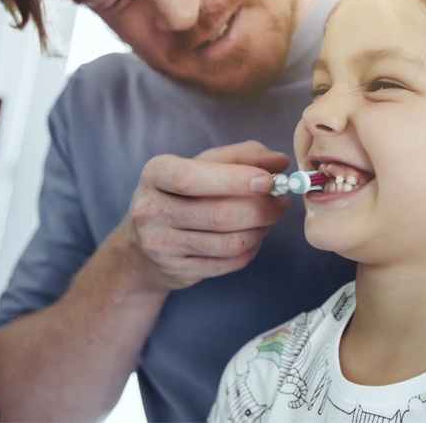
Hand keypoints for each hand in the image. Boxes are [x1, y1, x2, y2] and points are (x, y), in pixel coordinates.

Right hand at [125, 140, 289, 289]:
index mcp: (156, 174)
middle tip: (281, 201)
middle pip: (220, 215)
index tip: (268, 181)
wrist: (144, 244)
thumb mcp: (205, 164)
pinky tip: (251, 237)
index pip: (191, 178)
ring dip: (260, 230)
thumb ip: (244, 156)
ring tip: (266, 219)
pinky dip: (251, 249)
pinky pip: (230, 262)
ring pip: (230, 242)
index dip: (235, 180)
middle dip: (261, 209)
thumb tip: (279, 161)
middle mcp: (151, 210)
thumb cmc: (185, 193)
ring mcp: (161, 245)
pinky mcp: (177, 270)